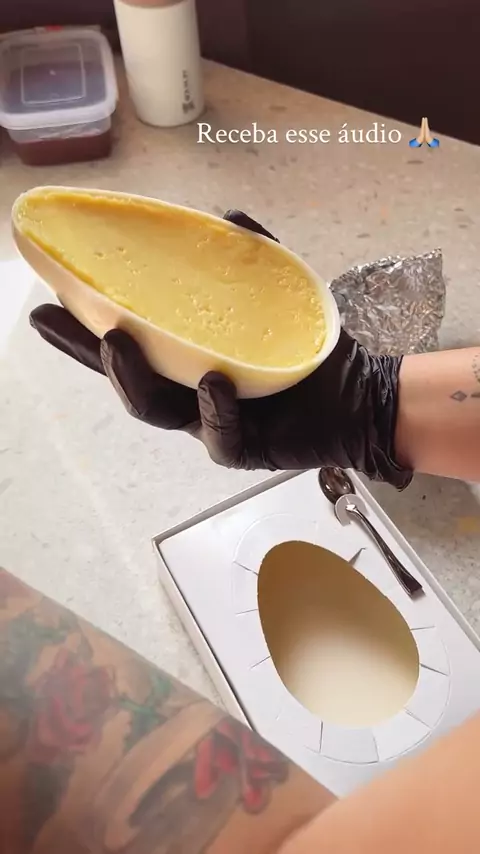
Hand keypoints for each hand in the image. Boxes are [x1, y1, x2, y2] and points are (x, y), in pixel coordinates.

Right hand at [30, 210, 411, 487]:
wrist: (359, 397)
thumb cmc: (313, 351)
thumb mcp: (282, 296)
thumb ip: (254, 259)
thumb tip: (225, 215)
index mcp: (190, 358)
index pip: (130, 341)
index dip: (84, 326)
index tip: (47, 303)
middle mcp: (190, 390)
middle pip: (125, 377)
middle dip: (84, 352)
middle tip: (53, 322)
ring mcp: (210, 421)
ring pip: (158, 408)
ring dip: (134, 377)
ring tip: (118, 342)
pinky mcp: (243, 446)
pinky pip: (220, 432)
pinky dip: (217, 408)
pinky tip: (216, 383)